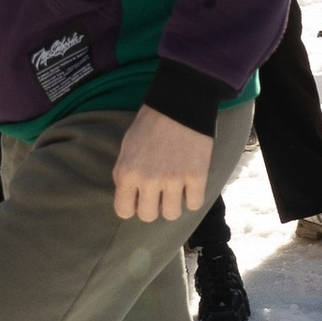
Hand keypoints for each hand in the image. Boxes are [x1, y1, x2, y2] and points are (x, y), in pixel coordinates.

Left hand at [111, 104, 213, 221]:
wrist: (179, 104)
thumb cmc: (150, 125)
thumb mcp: (126, 149)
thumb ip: (125, 175)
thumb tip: (129, 198)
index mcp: (127, 173)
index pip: (124, 211)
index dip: (132, 206)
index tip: (139, 197)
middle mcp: (148, 180)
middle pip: (148, 216)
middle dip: (153, 206)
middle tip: (159, 192)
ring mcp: (174, 180)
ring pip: (172, 214)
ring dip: (174, 204)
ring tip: (175, 189)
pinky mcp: (197, 176)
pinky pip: (194, 204)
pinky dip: (193, 198)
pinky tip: (190, 185)